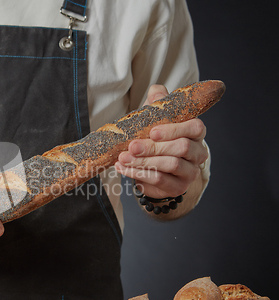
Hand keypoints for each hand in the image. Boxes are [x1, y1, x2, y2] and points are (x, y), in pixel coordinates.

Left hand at [114, 85, 208, 199]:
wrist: (153, 168)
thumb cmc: (156, 139)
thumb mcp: (155, 119)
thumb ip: (158, 104)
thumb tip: (157, 90)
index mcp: (194, 133)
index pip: (195, 128)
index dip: (174, 129)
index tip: (153, 132)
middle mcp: (197, 152)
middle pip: (181, 148)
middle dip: (153, 147)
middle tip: (132, 146)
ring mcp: (189, 172)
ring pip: (171, 165)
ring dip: (144, 161)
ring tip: (123, 158)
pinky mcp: (178, 187)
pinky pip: (160, 180)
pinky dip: (138, 174)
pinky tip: (123, 168)